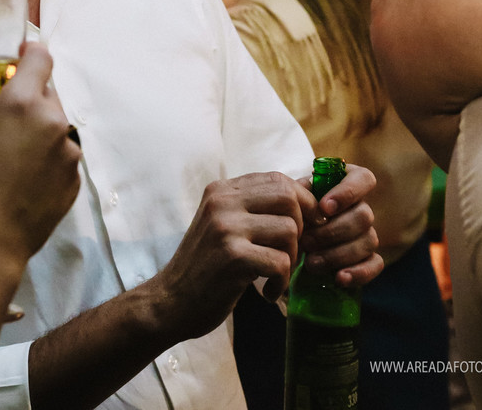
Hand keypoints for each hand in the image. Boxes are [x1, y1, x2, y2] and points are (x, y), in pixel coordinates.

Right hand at [0, 42, 80, 260]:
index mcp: (21, 104)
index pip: (40, 59)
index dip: (31, 52)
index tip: (21, 55)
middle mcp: (53, 122)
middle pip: (49, 93)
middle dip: (30, 96)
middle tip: (7, 113)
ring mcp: (69, 154)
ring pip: (58, 126)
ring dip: (41, 129)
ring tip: (16, 150)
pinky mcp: (74, 182)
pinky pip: (63, 156)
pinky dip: (49, 157)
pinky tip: (26, 176)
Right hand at [146, 172, 312, 340]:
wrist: (170, 301)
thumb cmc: (205, 266)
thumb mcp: (226, 226)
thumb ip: (260, 207)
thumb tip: (311, 187)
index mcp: (221, 190)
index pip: (278, 179)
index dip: (302, 203)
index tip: (304, 228)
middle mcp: (222, 201)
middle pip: (288, 198)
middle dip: (302, 227)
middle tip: (290, 253)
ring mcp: (226, 227)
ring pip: (289, 230)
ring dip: (292, 259)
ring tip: (275, 275)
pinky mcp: (232, 256)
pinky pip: (281, 262)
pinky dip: (281, 283)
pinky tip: (267, 292)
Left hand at [298, 163, 382, 287]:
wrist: (287, 239)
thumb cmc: (292, 212)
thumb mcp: (292, 198)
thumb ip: (300, 194)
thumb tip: (307, 203)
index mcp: (347, 184)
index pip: (363, 179)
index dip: (348, 193)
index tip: (324, 207)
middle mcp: (361, 207)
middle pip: (364, 215)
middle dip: (332, 231)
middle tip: (305, 242)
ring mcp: (367, 233)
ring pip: (369, 241)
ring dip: (338, 254)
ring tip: (311, 263)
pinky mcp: (368, 259)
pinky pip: (375, 264)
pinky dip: (359, 273)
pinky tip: (339, 278)